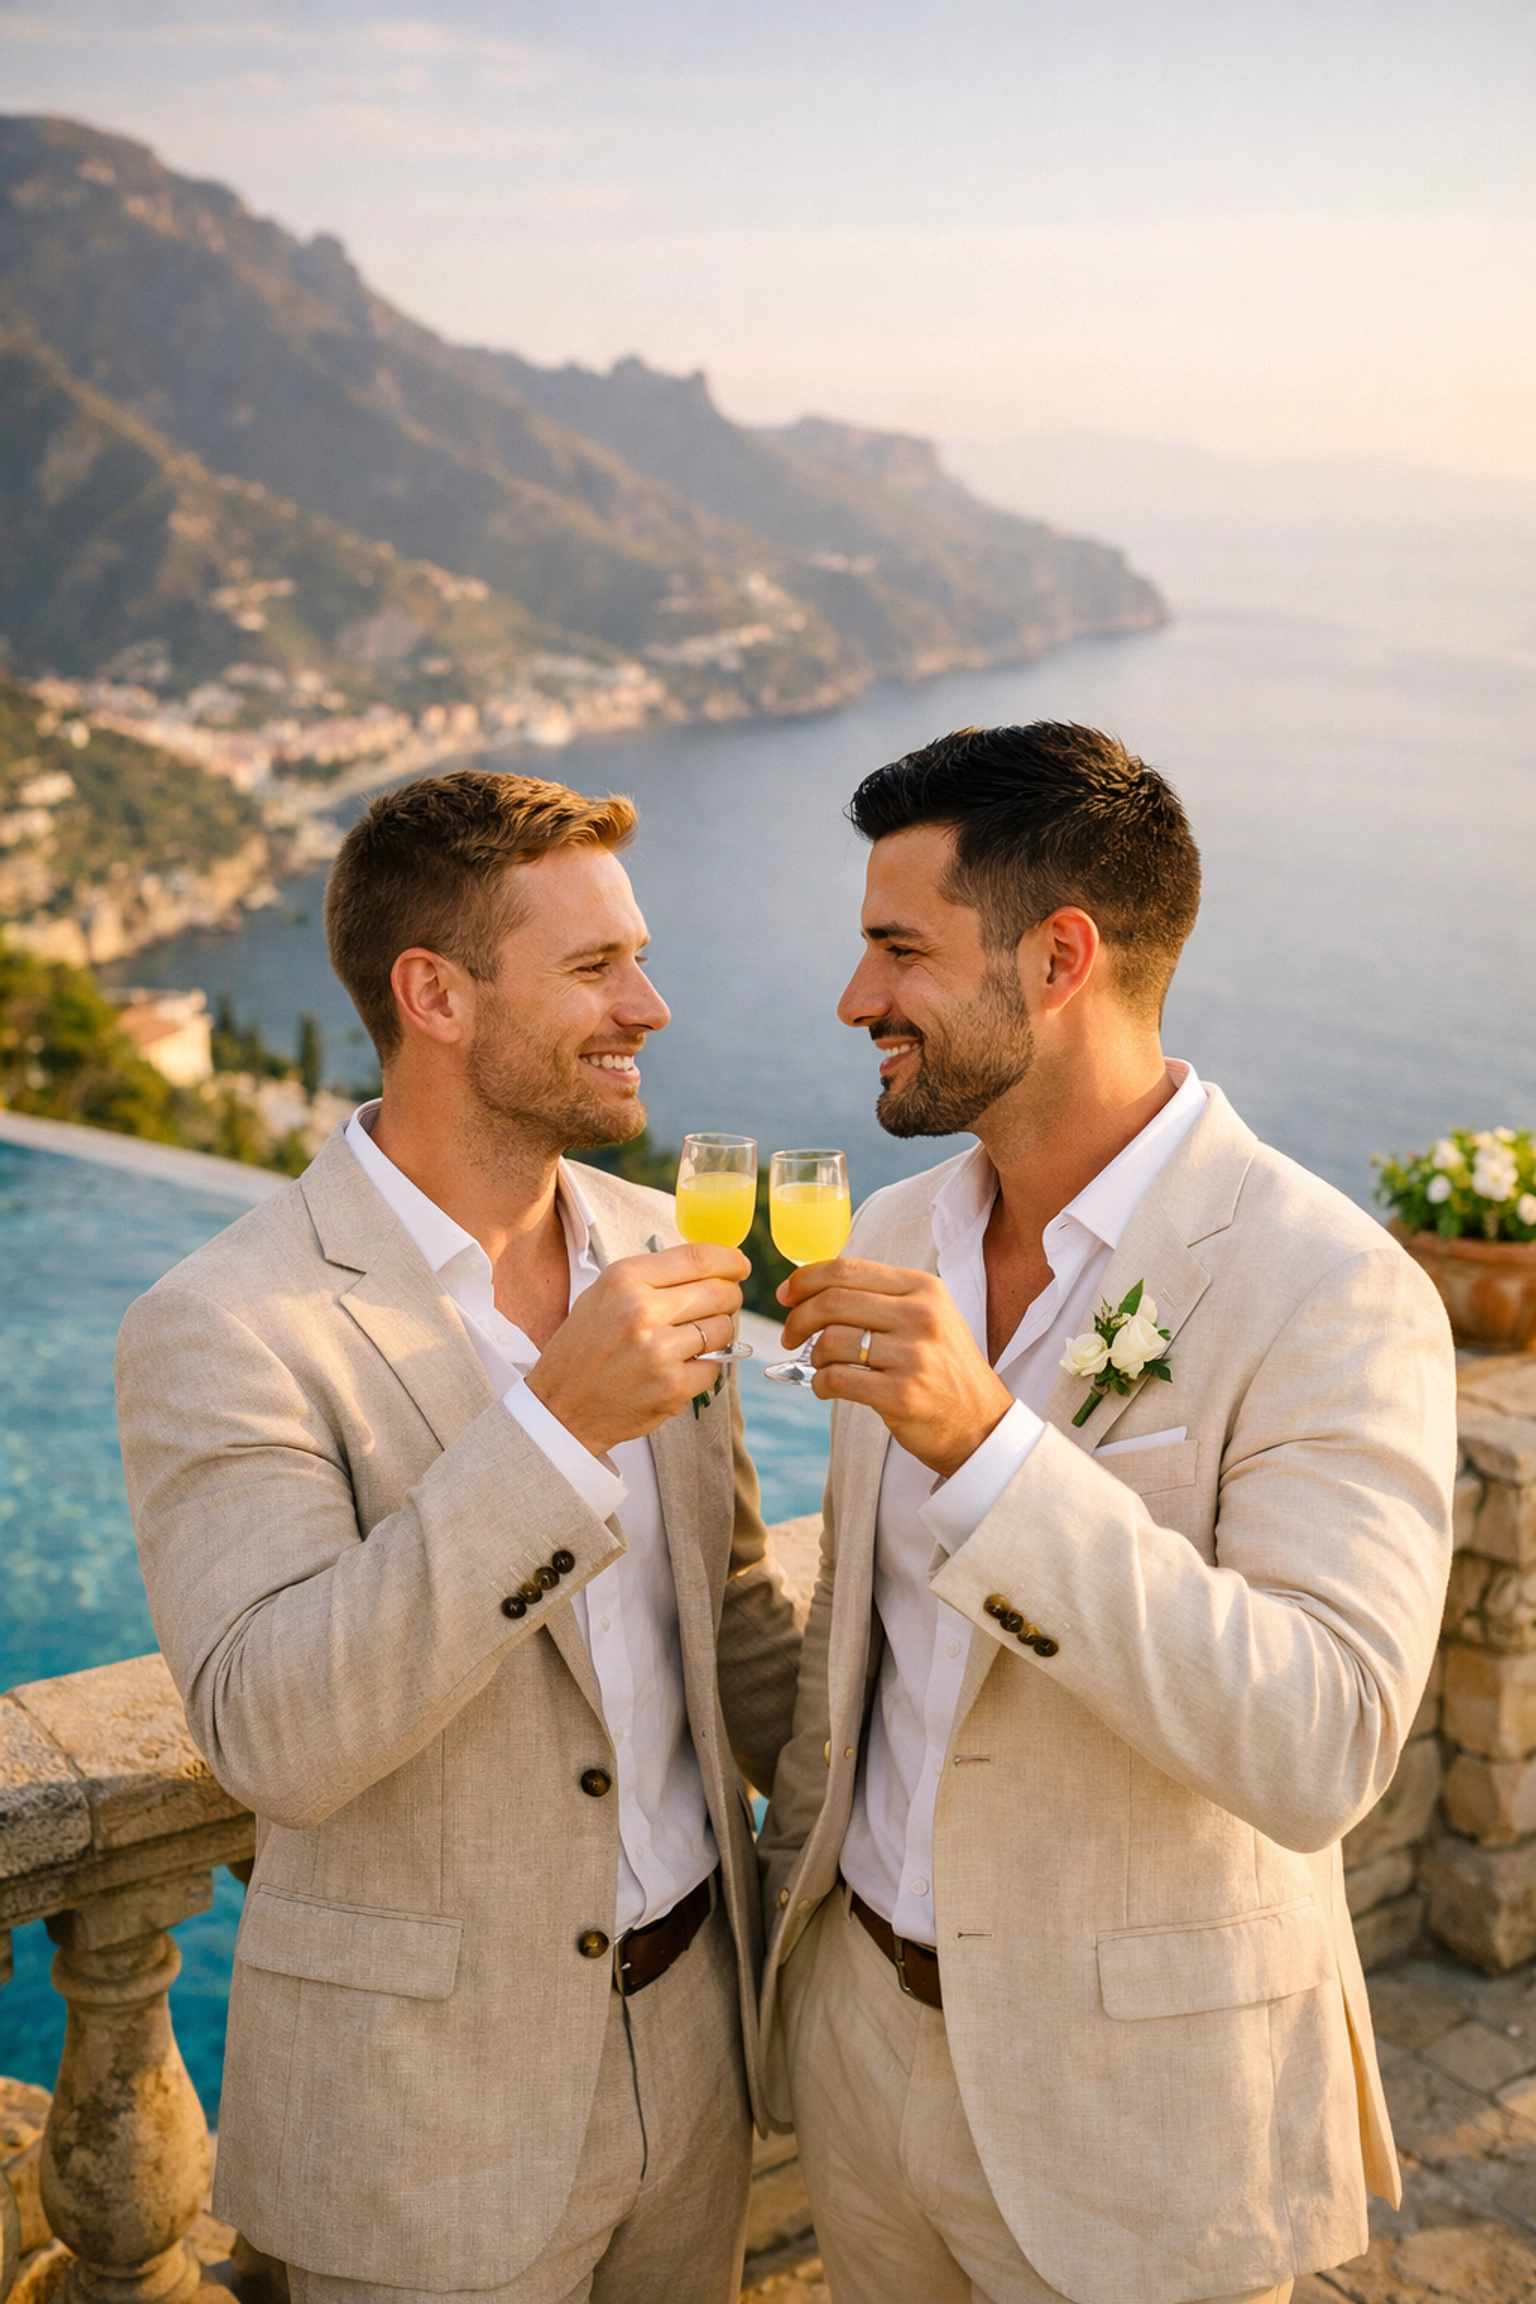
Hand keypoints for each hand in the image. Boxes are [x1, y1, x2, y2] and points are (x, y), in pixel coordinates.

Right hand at [527, 1244, 747, 1454]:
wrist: (561, 1406)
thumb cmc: (585, 1346)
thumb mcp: (604, 1294)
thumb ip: (652, 1277)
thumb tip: (709, 1264)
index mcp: (624, 1280)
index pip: (698, 1257)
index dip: (729, 1259)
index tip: (739, 1265)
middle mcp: (642, 1311)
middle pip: (720, 1292)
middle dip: (729, 1296)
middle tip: (722, 1304)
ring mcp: (659, 1351)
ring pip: (724, 1329)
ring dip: (719, 1332)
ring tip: (694, 1338)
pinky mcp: (672, 1387)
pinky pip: (715, 1366)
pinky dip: (706, 1366)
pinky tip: (682, 1366)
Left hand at [777, 1257, 1013, 1477]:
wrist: (980, 1423)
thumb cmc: (942, 1367)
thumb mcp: (926, 1316)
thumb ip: (879, 1296)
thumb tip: (811, 1287)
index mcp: (923, 1288)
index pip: (847, 1270)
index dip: (806, 1280)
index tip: (787, 1295)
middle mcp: (921, 1316)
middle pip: (832, 1302)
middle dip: (799, 1318)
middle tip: (790, 1335)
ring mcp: (913, 1356)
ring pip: (831, 1341)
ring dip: (813, 1356)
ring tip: (821, 1366)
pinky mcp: (901, 1394)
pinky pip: (837, 1379)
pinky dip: (820, 1383)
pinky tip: (826, 1387)